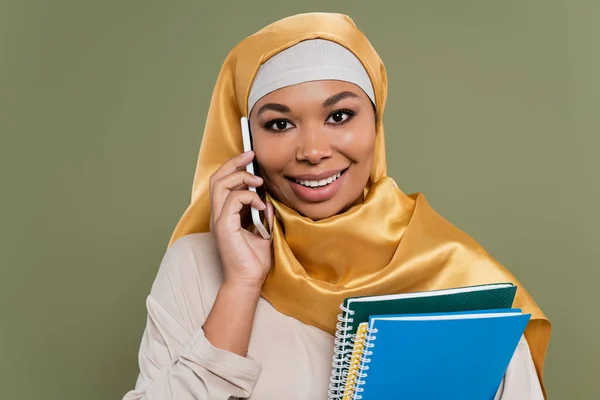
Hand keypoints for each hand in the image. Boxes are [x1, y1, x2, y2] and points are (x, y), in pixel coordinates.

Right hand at [209, 151, 274, 290]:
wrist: (248, 281)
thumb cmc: (253, 260)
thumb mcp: (263, 232)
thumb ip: (263, 215)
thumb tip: (268, 202)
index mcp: (224, 215)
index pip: (222, 182)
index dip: (233, 167)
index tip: (250, 158)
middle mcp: (218, 215)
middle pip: (217, 177)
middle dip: (234, 162)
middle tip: (251, 155)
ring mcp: (219, 220)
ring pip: (220, 184)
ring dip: (241, 177)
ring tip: (258, 181)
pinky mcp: (224, 226)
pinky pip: (233, 200)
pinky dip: (249, 197)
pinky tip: (262, 205)